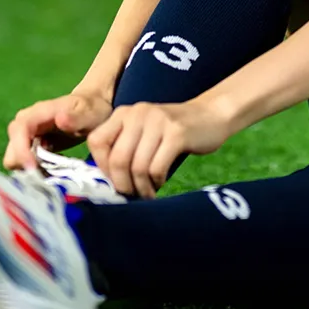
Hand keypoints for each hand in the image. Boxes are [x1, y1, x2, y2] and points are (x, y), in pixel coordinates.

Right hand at [3, 91, 113, 171]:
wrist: (92, 109)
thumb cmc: (90, 109)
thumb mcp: (88, 112)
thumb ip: (76, 116)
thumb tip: (60, 119)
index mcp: (39, 112)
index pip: (19, 129)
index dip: (21, 150)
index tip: (34, 168)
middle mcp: (27, 122)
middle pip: (12, 149)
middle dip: (25, 165)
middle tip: (47, 174)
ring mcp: (27, 135)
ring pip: (15, 159)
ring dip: (29, 170)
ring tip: (52, 174)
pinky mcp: (31, 146)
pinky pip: (24, 163)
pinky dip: (34, 171)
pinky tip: (51, 172)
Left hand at [87, 98, 230, 199]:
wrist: (211, 114)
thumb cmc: (172, 133)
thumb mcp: (143, 133)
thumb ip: (124, 149)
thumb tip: (103, 184)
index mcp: (124, 112)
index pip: (96, 142)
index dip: (102, 167)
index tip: (114, 180)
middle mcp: (138, 113)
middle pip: (117, 159)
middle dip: (123, 184)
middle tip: (131, 195)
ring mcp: (158, 121)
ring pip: (137, 167)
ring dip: (141, 188)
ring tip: (147, 192)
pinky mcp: (177, 133)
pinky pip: (157, 168)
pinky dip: (156, 182)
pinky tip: (160, 182)